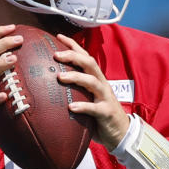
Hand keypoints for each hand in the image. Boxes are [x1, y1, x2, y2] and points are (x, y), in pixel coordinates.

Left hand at [53, 33, 130, 150]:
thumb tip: (48, 86)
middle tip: (56, 55)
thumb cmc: (99, 114)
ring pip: (92, 82)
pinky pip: (95, 108)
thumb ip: (75, 90)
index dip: (73, 45)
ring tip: (60, 77)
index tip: (58, 36)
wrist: (120, 132)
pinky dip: (83, 106)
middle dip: (73, 56)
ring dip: (75, 77)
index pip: (85, 56)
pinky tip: (71, 107)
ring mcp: (105, 97)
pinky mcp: (106, 112)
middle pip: (89, 63)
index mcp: (96, 78)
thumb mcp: (88, 98)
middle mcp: (101, 84)